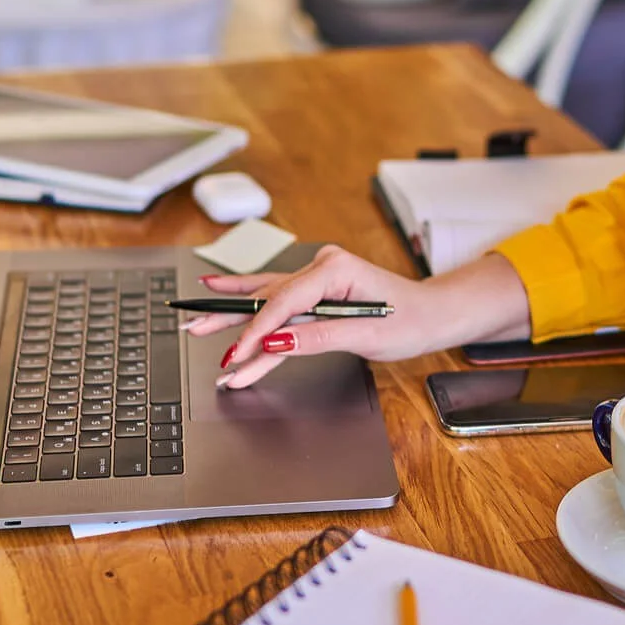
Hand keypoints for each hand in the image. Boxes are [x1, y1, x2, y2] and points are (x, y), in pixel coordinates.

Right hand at [184, 246, 528, 388]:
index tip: (236, 355)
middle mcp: (322, 268)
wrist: (434, 315)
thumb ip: (318, 337)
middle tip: (190, 325)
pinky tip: (226, 315)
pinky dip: (260, 328)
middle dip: (228, 315)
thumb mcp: (368, 334)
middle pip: (266, 296)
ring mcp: (318, 281)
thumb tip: (276, 342)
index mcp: (335, 268)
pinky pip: (282, 313)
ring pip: (267, 303)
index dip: (257, 330)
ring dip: (234, 320)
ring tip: (195, 324)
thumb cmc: (411, 319)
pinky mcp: (317, 295)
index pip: (284, 301)